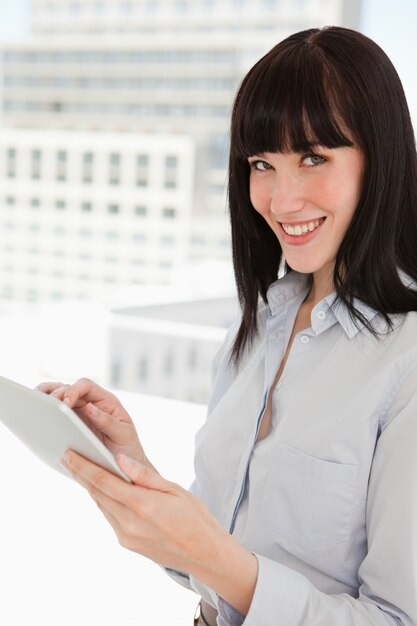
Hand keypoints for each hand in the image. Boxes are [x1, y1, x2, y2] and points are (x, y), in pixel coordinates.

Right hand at [36, 378, 148, 467]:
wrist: (126, 468)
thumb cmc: (128, 449)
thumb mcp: (123, 434)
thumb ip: (108, 422)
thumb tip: (89, 408)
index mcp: (106, 401)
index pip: (86, 386)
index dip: (72, 390)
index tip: (64, 403)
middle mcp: (91, 403)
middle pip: (68, 389)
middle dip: (56, 395)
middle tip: (47, 407)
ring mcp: (79, 413)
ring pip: (59, 396)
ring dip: (46, 396)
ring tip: (34, 402)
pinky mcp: (70, 425)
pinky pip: (55, 413)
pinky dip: (45, 409)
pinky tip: (36, 414)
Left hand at [60, 451, 257, 615]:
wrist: (205, 554)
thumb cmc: (195, 518)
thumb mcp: (175, 490)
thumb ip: (145, 475)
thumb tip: (120, 460)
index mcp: (142, 505)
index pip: (104, 481)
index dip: (83, 467)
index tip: (68, 454)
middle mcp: (130, 523)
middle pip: (97, 493)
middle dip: (81, 474)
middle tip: (67, 456)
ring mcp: (127, 536)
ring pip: (102, 506)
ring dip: (91, 488)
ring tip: (81, 470)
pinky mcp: (128, 544)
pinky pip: (110, 518)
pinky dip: (104, 502)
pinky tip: (103, 491)